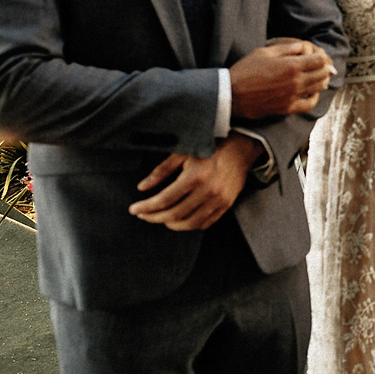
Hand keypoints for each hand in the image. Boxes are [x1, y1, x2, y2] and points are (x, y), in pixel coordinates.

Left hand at [130, 133, 262, 229]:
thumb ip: (161, 171)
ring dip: (171, 224)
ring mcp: (218, 200)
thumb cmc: (210, 149)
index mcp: (194, 177)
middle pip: (174, 214)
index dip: (146, 207)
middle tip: (143, 215)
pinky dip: (189, 224)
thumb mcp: (182, 154)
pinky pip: (204, 223)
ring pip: (189, 223)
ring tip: (161, 219)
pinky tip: (180, 219)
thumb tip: (142, 187)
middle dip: (154, 217)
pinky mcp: (226, 205)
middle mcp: (207, 191)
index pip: (164, 200)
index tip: (134, 209)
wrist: (240, 150)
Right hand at [229, 41, 335, 118]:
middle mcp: (295, 82)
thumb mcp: (264, 52)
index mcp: (291, 66)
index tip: (320, 55)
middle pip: (322, 74)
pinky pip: (309, 104)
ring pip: (318, 88)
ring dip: (322, 81)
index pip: (319, 60)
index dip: (322, 56)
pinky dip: (315, 98)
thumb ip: (286, 48)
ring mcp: (293, 96)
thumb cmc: (244, 71)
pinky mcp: (287, 108)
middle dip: (325, 67)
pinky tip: (312, 93)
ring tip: (320, 76)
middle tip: (323, 65)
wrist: (231, 95)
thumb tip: (302, 46)